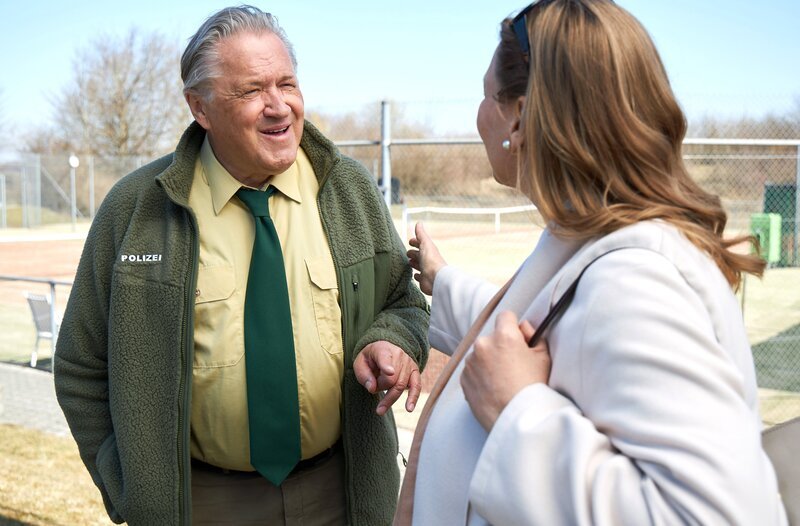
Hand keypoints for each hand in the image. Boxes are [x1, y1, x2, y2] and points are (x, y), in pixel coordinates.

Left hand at [353, 341, 421, 415]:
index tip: (390, 372)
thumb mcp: (360, 363)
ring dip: (390, 398)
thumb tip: (372, 388)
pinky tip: (409, 408)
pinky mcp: (415, 371)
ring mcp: (408, 362)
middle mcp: (398, 354)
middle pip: (391, 379)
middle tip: (373, 391)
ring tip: (380, 410)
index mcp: (382, 350)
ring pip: (401, 385)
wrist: (385, 350)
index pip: (384, 358)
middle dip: (381, 388)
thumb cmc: (370, 359)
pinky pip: (416, 386)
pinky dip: (413, 398)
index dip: (387, 366)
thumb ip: (363, 375)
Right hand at [407, 222, 446, 295]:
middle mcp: (428, 260)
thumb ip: (421, 234)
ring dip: (415, 263)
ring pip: (419, 265)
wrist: (436, 278)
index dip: (416, 242)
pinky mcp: (424, 280)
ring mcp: (426, 271)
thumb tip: (419, 223)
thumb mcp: (425, 244)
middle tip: (408, 253)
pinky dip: (417, 276)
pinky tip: (415, 275)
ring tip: (409, 262)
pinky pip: (420, 277)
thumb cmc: (431, 260)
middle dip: (414, 253)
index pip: (421, 244)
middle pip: (420, 255)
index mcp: (429, 251)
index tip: (410, 241)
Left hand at [461, 311, 550, 430]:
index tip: (518, 337)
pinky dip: (481, 376)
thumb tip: (524, 328)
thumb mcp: (543, 358)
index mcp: (504, 336)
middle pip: (492, 337)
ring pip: (481, 354)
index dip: (514, 326)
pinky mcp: (463, 378)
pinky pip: (473, 370)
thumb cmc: (534, 389)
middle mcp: (483, 345)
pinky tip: (494, 389)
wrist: (516, 420)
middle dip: (501, 346)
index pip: (505, 316)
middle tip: (514, 365)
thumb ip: (534, 337)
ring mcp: (471, 362)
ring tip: (504, 381)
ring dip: (489, 361)